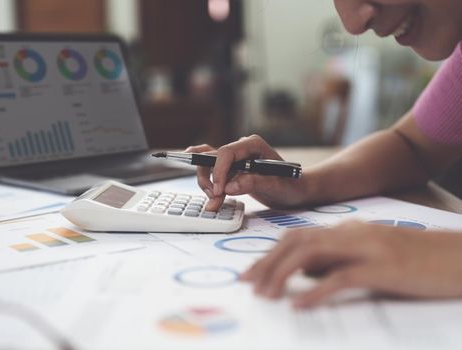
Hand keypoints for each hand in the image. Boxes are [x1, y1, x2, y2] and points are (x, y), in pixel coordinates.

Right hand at [186, 135, 309, 210]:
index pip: (227, 153)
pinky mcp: (231, 168)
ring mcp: (235, 157)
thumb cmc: (290, 186)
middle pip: (213, 157)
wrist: (294, 191)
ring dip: (207, 182)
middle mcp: (241, 147)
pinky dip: (206, 179)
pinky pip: (211, 168)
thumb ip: (254, 183)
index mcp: (253, 145)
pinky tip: (195, 174)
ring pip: (209, 164)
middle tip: (215, 198)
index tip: (219, 191)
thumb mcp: (276, 187)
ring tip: (214, 201)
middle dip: (210, 178)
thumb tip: (229, 186)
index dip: (219, 171)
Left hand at [240, 221, 461, 308]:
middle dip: (267, 262)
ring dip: (283, 274)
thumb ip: (337, 262)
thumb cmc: (417, 260)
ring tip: (266, 294)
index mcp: (347, 231)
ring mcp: (368, 248)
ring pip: (311, 254)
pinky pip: (342, 277)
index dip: (270, 255)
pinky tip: (300, 304)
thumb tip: (303, 277)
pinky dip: (316, 291)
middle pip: (297, 242)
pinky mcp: (384, 267)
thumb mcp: (370, 257)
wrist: (460, 257)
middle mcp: (352, 234)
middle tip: (247, 283)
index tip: (250, 274)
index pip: (298, 237)